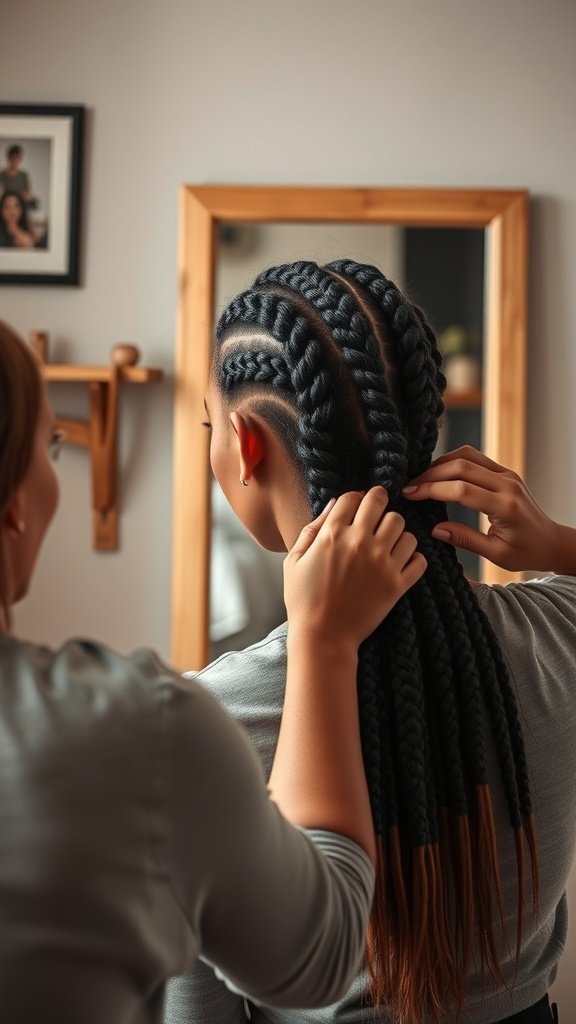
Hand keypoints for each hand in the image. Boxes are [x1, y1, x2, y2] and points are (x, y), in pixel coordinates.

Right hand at [283, 487, 426, 648]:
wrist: (323, 636)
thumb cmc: (304, 600)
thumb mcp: (295, 560)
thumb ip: (312, 528)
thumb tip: (333, 504)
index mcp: (333, 534)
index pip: (353, 496)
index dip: (355, 499)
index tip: (356, 508)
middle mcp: (361, 543)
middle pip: (381, 502)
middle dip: (378, 502)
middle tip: (376, 514)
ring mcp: (383, 563)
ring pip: (404, 528)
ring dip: (396, 532)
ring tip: (388, 542)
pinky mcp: (397, 584)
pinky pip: (419, 559)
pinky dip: (413, 559)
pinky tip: (401, 563)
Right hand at [402, 445, 575, 572]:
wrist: (551, 542)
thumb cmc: (526, 552)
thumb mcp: (495, 554)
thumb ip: (465, 539)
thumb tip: (435, 530)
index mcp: (505, 507)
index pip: (462, 490)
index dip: (432, 489)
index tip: (410, 494)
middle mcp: (507, 484)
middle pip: (461, 467)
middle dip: (430, 474)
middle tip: (409, 486)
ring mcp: (507, 474)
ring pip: (467, 456)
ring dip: (440, 464)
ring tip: (420, 479)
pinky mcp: (504, 471)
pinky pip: (475, 458)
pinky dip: (453, 461)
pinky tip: (438, 473)